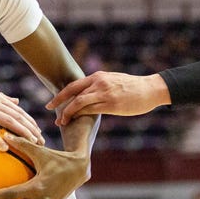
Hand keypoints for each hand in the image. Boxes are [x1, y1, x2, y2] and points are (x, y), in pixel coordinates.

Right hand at [0, 76, 42, 150]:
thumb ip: (1, 97)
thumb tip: (17, 101)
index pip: (18, 110)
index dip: (30, 121)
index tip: (39, 131)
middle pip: (18, 117)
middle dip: (32, 129)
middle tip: (42, 142)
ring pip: (8, 121)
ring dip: (22, 133)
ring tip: (32, 144)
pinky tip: (4, 148)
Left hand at [47, 71, 170, 125]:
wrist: (151, 89)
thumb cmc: (134, 87)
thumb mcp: (114, 81)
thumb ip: (101, 85)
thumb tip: (90, 93)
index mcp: (98, 76)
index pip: (74, 84)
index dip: (62, 93)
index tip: (53, 101)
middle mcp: (99, 82)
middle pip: (72, 91)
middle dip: (58, 100)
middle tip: (48, 108)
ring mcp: (105, 93)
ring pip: (79, 102)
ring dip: (67, 112)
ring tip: (61, 122)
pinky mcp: (112, 104)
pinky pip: (91, 110)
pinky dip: (80, 116)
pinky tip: (74, 121)